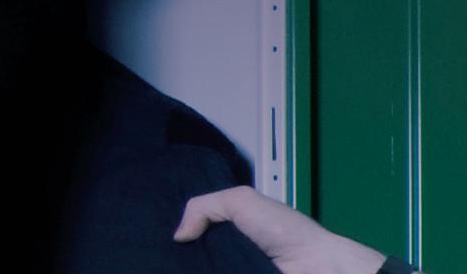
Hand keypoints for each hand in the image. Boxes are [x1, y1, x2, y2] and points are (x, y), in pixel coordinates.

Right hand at [173, 185, 385, 273]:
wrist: (313, 266)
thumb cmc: (279, 229)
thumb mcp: (241, 200)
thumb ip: (204, 207)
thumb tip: (178, 236)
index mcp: (231, 226)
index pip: (197, 226)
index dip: (179, 227)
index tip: (152, 228)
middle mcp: (229, 251)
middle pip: (195, 254)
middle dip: (177, 254)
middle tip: (154, 253)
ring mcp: (233, 271)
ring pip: (201, 270)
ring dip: (184, 269)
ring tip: (161, 265)